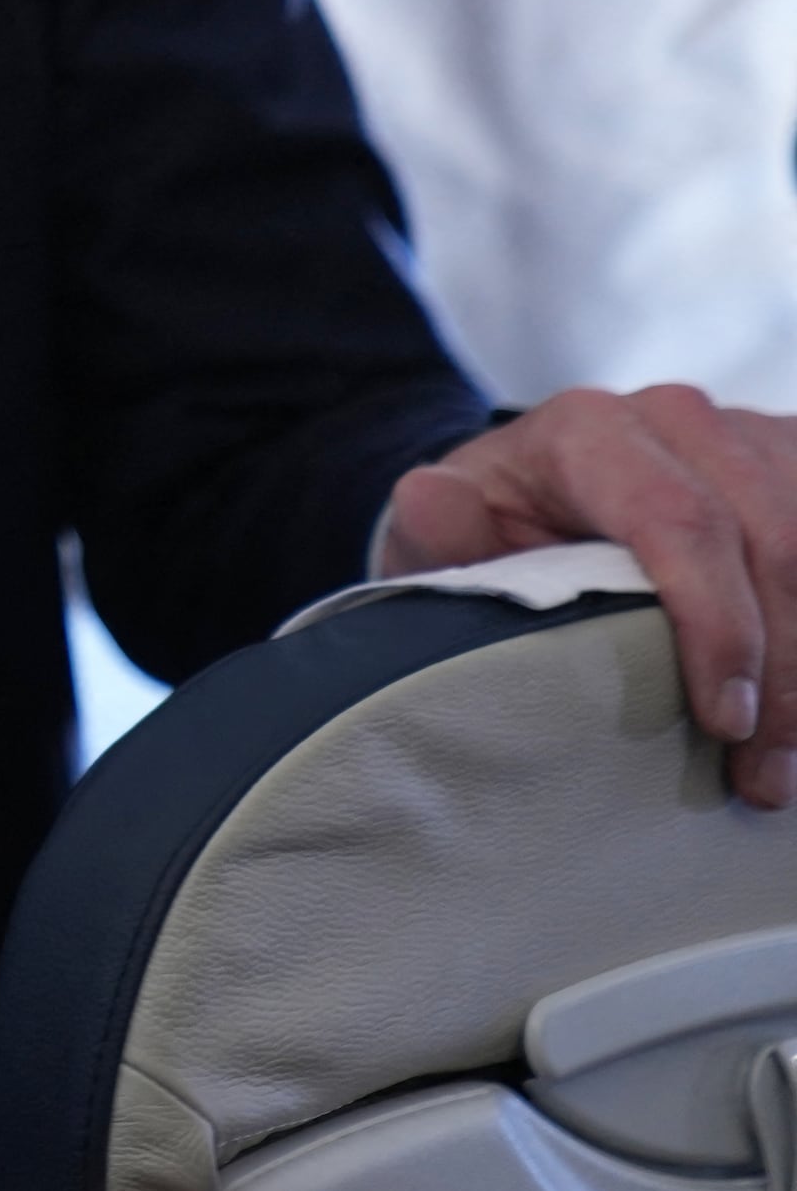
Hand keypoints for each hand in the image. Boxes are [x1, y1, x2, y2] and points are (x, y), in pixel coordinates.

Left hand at [382, 382, 796, 807]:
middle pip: (774, 541)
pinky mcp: (793, 464)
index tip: (726, 721)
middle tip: (764, 774)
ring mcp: (749, 434)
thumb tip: (430, 497)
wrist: (534, 494)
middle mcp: (679, 416)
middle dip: (784, 668)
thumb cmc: (492, 535)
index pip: (680, 521)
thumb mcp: (447, 543)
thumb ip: (441, 532)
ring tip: (786, 757)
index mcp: (588, 430)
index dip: (718, 626)